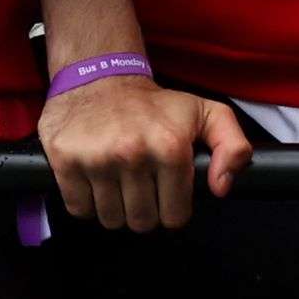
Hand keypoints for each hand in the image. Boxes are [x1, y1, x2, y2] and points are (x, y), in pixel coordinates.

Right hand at [43, 73, 245, 233]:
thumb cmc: (155, 104)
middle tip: (141, 186)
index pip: (175, 216)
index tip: (166, 191)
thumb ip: (233, 147)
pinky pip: (79, 209)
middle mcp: (133, 153)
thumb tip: (221, 188)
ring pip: (110, 220)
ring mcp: (96, 159)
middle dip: (144, 211)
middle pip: (141, 222)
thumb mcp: (206, 114)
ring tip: (118, 181)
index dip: (172, 208)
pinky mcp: (65, 161)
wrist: (99, 76)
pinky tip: (96, 180)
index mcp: (171, 146)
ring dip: (115, 208)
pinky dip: (87, 203)